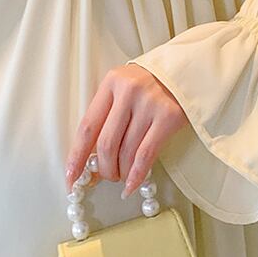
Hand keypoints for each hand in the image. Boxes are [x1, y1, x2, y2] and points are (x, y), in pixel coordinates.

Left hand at [64, 63, 188, 196]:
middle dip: (103, 168)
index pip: (87, 126)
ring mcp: (149, 104)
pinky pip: (146, 154)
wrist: (186, 71)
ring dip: (120, 172)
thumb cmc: (149, 84)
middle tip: (105, 177)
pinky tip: (131, 186)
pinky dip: (136, 175)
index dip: (77, 156)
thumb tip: (90, 159)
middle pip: (106, 143)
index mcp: (111, 83)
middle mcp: (128, 92)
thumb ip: (107, 115)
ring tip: (121, 176)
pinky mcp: (169, 117)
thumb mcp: (123, 88)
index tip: (71, 176)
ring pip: (126, 152)